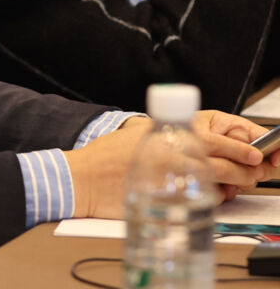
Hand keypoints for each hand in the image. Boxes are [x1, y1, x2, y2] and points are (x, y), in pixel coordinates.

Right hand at [66, 111, 275, 218]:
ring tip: (239, 186)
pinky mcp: (165, 202)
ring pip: (215, 184)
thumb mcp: (137, 135)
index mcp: (163, 137)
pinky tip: (214, 197)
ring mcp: (168, 181)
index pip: (213, 141)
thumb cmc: (105, 157)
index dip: (239, 148)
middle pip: (220, 164)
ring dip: (234, 186)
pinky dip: (213, 200)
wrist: (83, 179)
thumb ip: (164, 136)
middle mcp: (169, 157)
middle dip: (245, 170)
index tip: (254, 152)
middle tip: (256, 172)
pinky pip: (199, 202)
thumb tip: (194, 141)